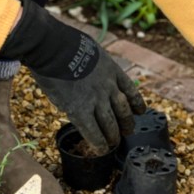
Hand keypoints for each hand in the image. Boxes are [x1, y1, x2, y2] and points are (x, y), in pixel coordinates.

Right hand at [0, 0, 145, 151]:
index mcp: (112, 70)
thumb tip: (87, 76)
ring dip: (113, 135)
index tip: (139, 111)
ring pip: (111, 123)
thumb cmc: (65, 44)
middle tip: (127, 131)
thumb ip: (94, 67)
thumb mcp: (90, 51)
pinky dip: (98, 142)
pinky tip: (100, 149)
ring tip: (113, 142)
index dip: (136, 103)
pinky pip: (93, 131)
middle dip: (127, 122)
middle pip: (124, 110)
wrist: (53, 47)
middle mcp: (108, 86)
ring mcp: (96, 99)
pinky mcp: (80, 110)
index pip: (130, 90)